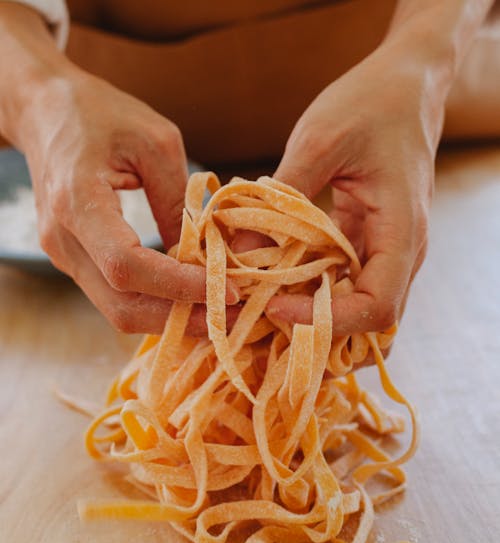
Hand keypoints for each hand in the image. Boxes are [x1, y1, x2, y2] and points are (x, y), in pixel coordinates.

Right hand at [22, 72, 238, 333]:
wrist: (44, 111)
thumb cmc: (99, 113)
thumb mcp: (156, 143)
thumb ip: (178, 201)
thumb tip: (205, 254)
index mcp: (77, 201)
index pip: (128, 266)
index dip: (180, 286)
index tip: (227, 290)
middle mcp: (63, 239)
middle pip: (122, 305)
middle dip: (180, 318)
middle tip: (230, 315)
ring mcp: (63, 255)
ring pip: (118, 310)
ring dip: (169, 318)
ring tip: (216, 311)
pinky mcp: (73, 259)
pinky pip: (115, 296)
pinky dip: (154, 303)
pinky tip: (187, 295)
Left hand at [266, 42, 443, 335]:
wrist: (405, 86)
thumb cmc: (369, 104)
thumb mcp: (318, 141)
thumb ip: (280, 199)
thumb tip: (237, 251)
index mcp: (401, 231)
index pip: (376, 307)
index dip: (327, 321)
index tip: (275, 309)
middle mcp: (401, 253)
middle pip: (371, 325)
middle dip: (320, 335)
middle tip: (264, 326)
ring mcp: (387, 253)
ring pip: (359, 313)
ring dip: (317, 321)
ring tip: (265, 316)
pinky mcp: (368, 245)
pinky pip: (346, 287)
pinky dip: (314, 296)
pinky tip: (276, 289)